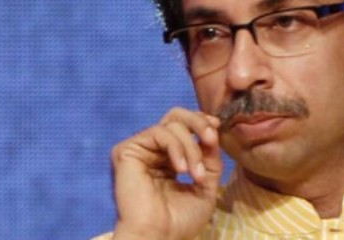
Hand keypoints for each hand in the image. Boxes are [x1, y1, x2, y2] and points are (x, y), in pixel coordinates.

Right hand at [110, 107, 222, 239]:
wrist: (160, 237)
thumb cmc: (180, 220)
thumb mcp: (206, 184)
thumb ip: (210, 157)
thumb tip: (214, 131)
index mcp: (169, 157)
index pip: (185, 126)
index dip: (202, 122)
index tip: (217, 129)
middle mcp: (153, 150)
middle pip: (176, 115)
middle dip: (198, 122)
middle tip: (211, 138)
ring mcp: (140, 149)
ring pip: (172, 125)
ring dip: (191, 148)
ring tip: (196, 174)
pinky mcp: (127, 151)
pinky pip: (159, 133)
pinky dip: (177, 148)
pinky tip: (180, 170)